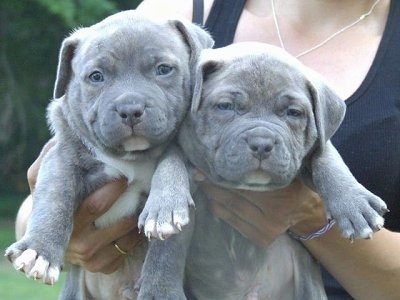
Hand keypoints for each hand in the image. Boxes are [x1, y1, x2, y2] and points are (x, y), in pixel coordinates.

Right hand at [25, 141, 144, 273]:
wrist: (53, 234)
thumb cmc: (54, 199)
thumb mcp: (42, 178)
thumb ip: (48, 157)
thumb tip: (63, 133)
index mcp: (66, 221)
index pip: (96, 205)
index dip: (115, 188)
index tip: (126, 175)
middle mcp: (78, 243)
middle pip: (119, 221)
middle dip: (135, 201)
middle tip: (145, 184)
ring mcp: (92, 258)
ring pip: (128, 236)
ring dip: (140, 217)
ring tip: (147, 198)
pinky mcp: (104, 266)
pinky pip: (129, 249)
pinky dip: (137, 234)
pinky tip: (140, 219)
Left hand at [198, 174, 327, 246]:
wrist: (306, 211)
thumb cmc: (292, 183)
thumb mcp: (283, 170)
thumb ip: (263, 166)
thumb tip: (234, 152)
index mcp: (280, 197)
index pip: (242, 185)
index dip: (221, 175)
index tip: (204, 165)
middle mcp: (272, 218)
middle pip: (232, 199)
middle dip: (211, 185)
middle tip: (197, 172)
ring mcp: (265, 232)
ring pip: (228, 212)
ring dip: (212, 197)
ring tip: (202, 182)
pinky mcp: (260, 240)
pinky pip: (231, 222)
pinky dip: (220, 209)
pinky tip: (213, 197)